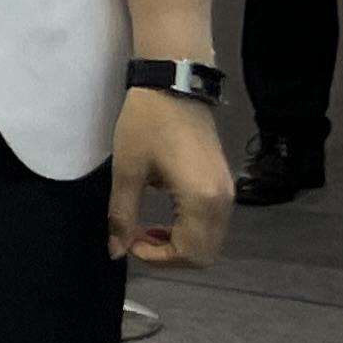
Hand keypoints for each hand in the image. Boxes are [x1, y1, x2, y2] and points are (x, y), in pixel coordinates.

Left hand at [110, 87, 233, 266]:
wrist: (174, 85)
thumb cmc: (147, 124)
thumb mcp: (126, 170)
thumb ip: (121, 215)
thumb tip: (115, 250)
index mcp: (202, 201)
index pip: (190, 254)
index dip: (157, 257)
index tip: (129, 240)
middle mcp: (223, 202)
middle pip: (205, 254)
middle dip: (169, 255)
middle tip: (137, 236)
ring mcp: (227, 194)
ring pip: (210, 241)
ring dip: (179, 243)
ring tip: (146, 226)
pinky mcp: (224, 185)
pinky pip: (212, 224)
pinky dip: (189, 230)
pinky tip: (164, 215)